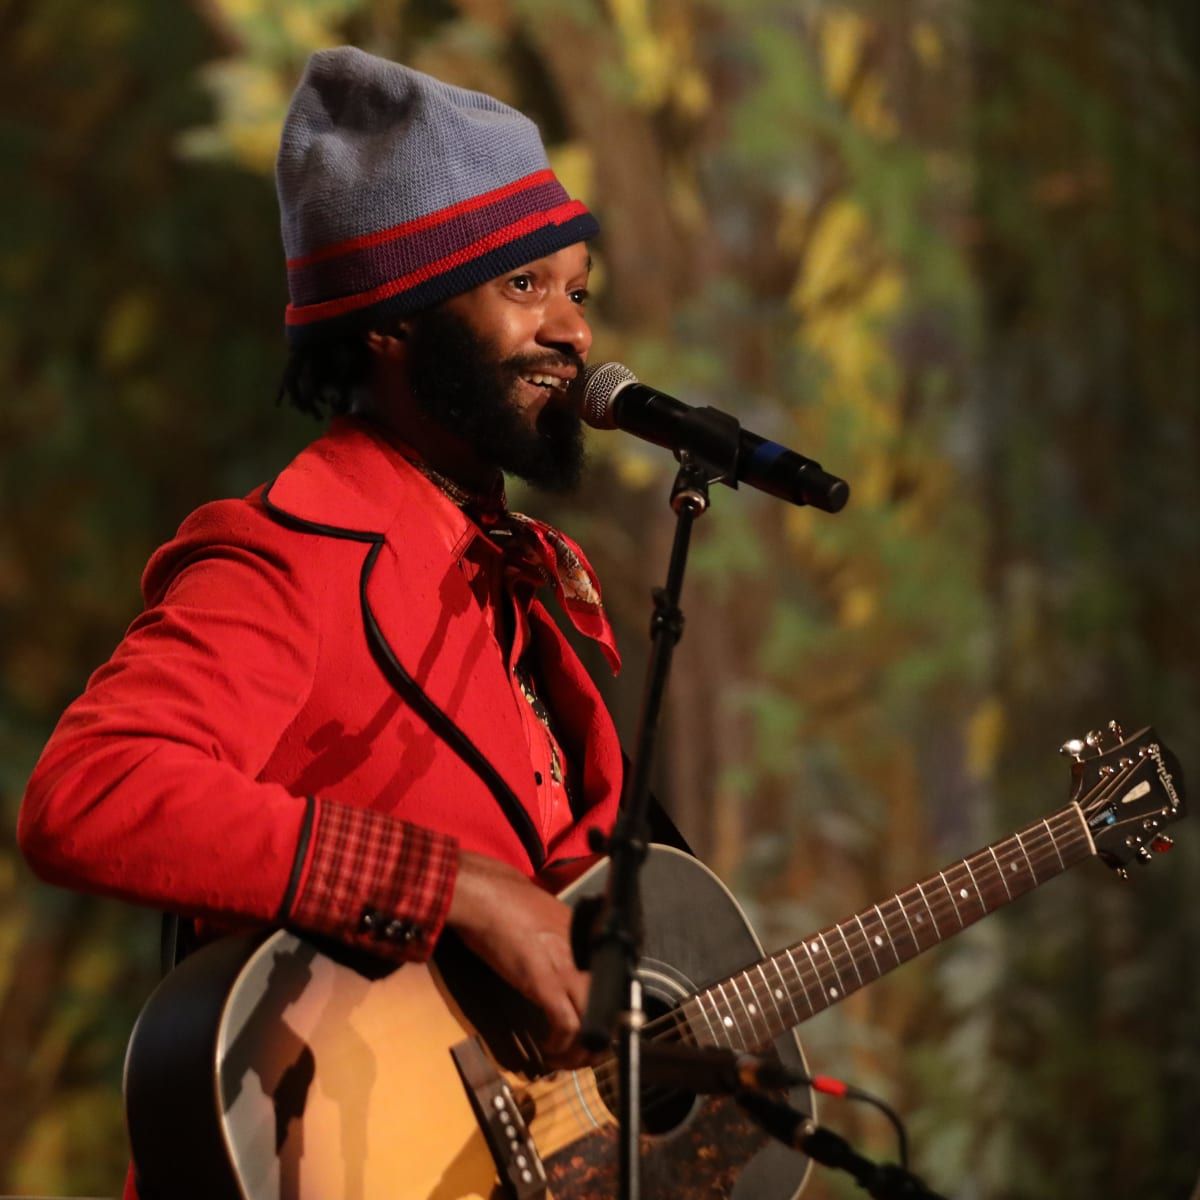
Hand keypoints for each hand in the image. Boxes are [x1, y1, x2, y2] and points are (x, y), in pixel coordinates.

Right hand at [447, 850, 593, 1068]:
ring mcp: (568, 969)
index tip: (596, 1031)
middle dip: (599, 1041)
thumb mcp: (553, 919)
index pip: (615, 985)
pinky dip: (560, 1045)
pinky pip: (566, 1025)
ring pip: (591, 1023)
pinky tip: (548, 1049)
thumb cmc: (511, 903)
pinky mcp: (545, 983)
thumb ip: (568, 941)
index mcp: (590, 941)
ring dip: (580, 1051)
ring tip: (564, 1060)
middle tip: (583, 1055)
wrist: (488, 896)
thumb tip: (570, 960)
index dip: (608, 1015)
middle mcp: (587, 956)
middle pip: (609, 1009)